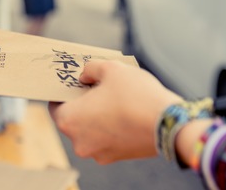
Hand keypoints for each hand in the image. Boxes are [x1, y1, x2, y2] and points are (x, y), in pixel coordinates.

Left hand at [48, 61, 180, 163]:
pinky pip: (105, 138)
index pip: (55, 104)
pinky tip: (123, 111)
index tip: (72, 81)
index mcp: (69, 120)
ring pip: (89, 128)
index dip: (63, 90)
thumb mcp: (110, 68)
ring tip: (111, 97)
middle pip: (72, 117)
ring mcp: (97, 153)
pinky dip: (109, 126)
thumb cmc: (136, 95)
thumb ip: (90, 69)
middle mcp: (79, 142)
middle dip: (81, 102)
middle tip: (93, 86)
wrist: (170, 124)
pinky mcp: (116, 157)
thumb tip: (84, 75)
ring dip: (96, 114)